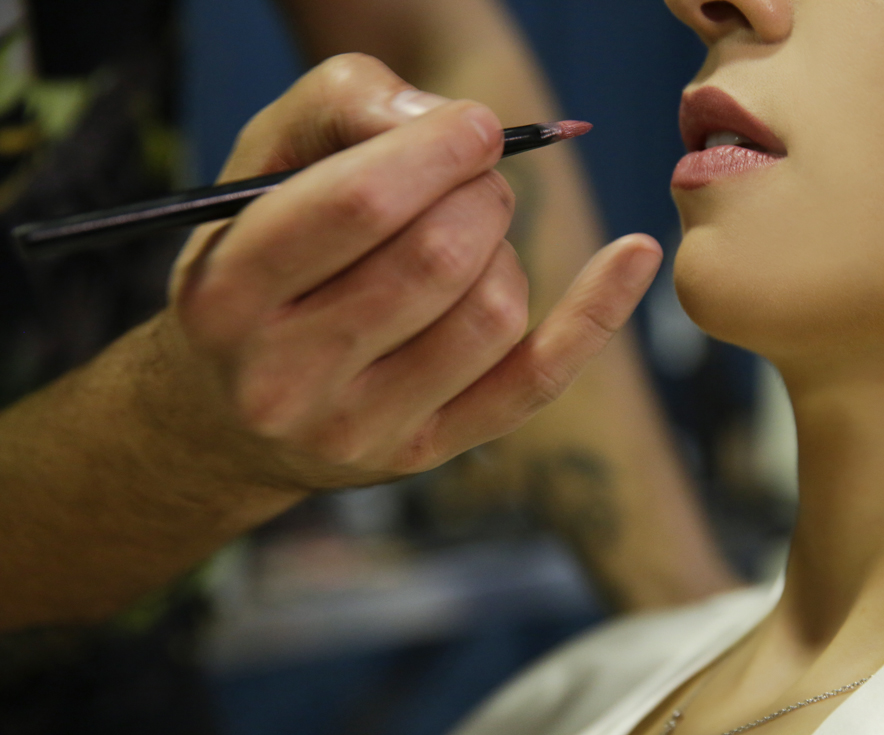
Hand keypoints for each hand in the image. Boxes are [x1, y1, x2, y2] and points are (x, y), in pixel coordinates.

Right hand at [147, 54, 661, 490]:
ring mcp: (361, 429)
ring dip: (504, 249)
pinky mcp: (425, 452)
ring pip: (491, 313)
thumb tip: (447, 123)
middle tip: (474, 178)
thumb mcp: (258, 173)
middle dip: (480, 193)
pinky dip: (594, 312)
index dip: (440, 150)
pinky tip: (634, 254)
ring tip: (469, 237)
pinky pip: (533, 382)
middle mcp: (288, 379)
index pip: (361, 206)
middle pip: (439, 258)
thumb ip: (337, 109)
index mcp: (230, 295)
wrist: (225, 417)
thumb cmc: (250, 269)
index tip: (475, 128)